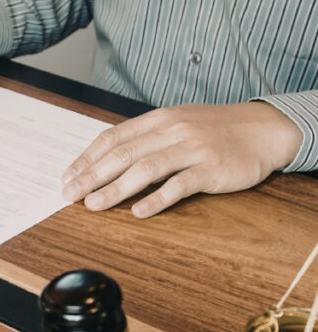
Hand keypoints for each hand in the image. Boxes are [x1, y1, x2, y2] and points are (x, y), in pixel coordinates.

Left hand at [61, 101, 302, 217]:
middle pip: (123, 155)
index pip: (113, 138)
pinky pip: (180, 185)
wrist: (264, 128)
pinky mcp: (212, 168)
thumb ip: (144, 138)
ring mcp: (192, 148)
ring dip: (116, 189)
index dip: (87, 158)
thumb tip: (105, 159)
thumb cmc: (214, 130)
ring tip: (94, 205)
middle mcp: (171, 130)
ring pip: (146, 169)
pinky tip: (139, 212)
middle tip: (70, 195)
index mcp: (158, 119)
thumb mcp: (176, 123)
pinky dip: (158, 199)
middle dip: (92, 176)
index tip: (68, 177)